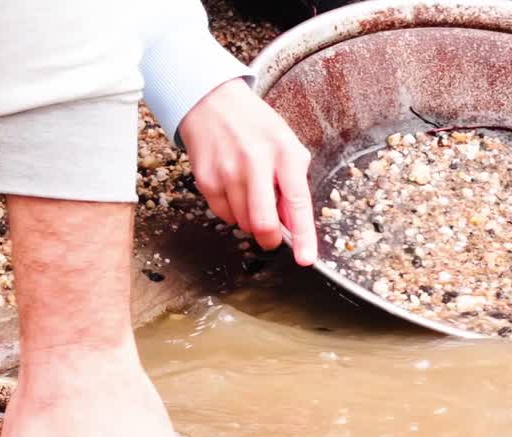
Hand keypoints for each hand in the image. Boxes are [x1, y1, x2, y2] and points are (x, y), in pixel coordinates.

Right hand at [179, 77, 317, 264]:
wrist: (212, 103)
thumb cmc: (254, 126)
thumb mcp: (285, 144)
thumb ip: (293, 181)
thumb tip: (291, 224)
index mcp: (284, 152)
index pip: (297, 202)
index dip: (302, 235)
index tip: (305, 258)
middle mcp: (255, 162)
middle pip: (263, 222)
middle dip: (269, 239)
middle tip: (272, 238)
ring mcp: (227, 172)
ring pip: (242, 222)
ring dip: (250, 221)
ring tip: (250, 195)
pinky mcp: (206, 180)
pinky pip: (223, 215)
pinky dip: (232, 212)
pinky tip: (233, 190)